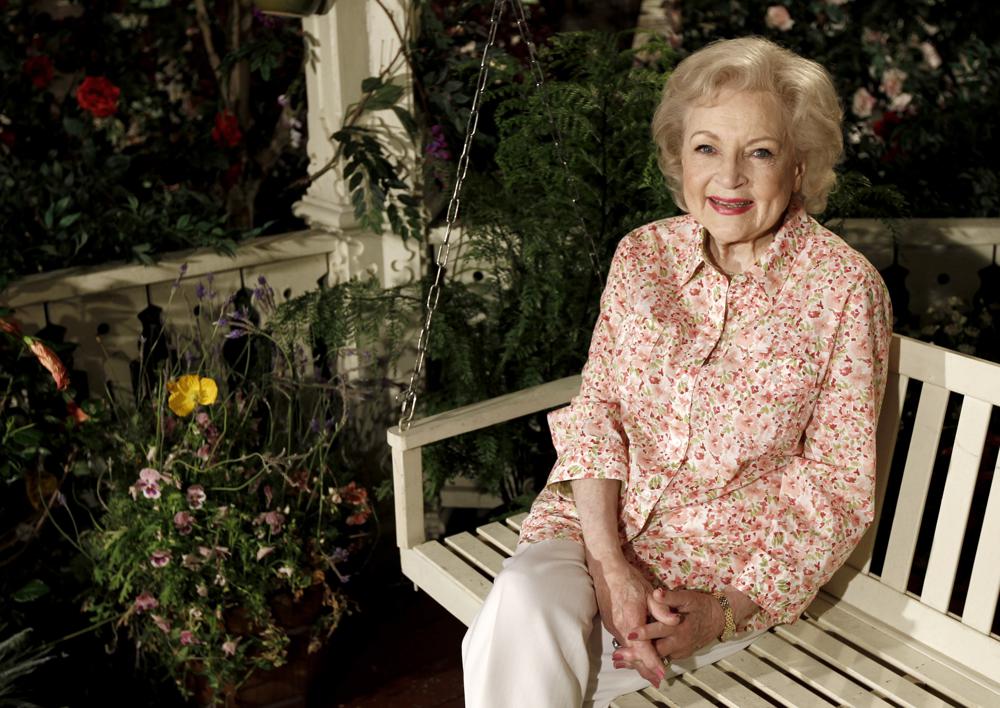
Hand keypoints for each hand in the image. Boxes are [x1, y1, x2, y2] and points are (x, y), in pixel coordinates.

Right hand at [592, 561, 676, 685]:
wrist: (606, 571)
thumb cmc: (629, 580)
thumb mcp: (649, 592)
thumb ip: (661, 609)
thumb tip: (676, 621)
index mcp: (631, 620)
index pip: (643, 647)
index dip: (652, 662)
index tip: (662, 673)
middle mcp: (619, 627)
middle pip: (633, 655)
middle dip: (645, 669)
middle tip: (657, 680)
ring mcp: (613, 626)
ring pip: (626, 650)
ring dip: (637, 662)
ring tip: (648, 674)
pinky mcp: (609, 624)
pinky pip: (622, 643)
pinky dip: (630, 652)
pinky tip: (635, 658)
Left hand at [616, 588, 723, 664]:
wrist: (718, 619)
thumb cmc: (701, 606)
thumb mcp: (688, 598)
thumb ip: (671, 597)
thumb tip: (656, 593)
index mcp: (680, 628)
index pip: (660, 630)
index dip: (645, 633)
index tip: (630, 634)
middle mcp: (679, 643)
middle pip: (655, 651)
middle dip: (637, 655)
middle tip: (618, 656)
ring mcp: (679, 651)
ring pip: (657, 657)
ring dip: (639, 660)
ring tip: (620, 662)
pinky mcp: (679, 654)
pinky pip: (662, 658)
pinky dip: (648, 661)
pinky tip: (633, 661)